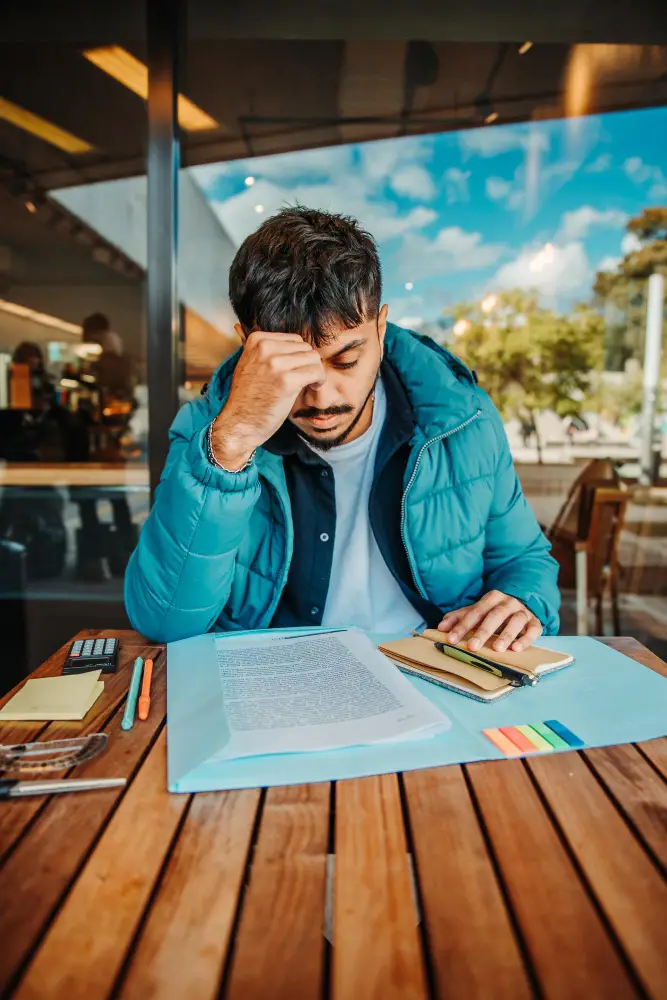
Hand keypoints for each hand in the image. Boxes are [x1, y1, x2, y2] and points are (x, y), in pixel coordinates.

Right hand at [211, 332, 324, 469]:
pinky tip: (313, 388)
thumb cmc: (248, 398)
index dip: (300, 356)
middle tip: (305, 380)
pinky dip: (319, 381)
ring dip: (316, 372)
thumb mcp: (250, 364)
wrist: (239, 423)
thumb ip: (267, 351)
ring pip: (313, 358)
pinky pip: (316, 372)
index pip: (294, 339)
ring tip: (309, 384)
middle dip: (309, 364)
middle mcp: (265, 347)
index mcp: (257, 340)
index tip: (297, 370)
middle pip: (305, 347)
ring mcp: (275, 363)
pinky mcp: (286, 381)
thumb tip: (296, 344)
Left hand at [438, 591, 541, 652]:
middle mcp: (508, 603)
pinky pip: (533, 630)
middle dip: (483, 631)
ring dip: (506, 635)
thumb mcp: (478, 610)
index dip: (462, 625)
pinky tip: (516, 649)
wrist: (524, 600)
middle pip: (495, 615)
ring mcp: (523, 612)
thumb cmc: (495, 611)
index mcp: (492, 598)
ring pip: (516, 621)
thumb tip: (441, 627)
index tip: (451, 639)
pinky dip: (526, 639)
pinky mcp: (535, 622)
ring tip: (497, 649)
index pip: (475, 612)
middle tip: (472, 647)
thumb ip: (460, 617)